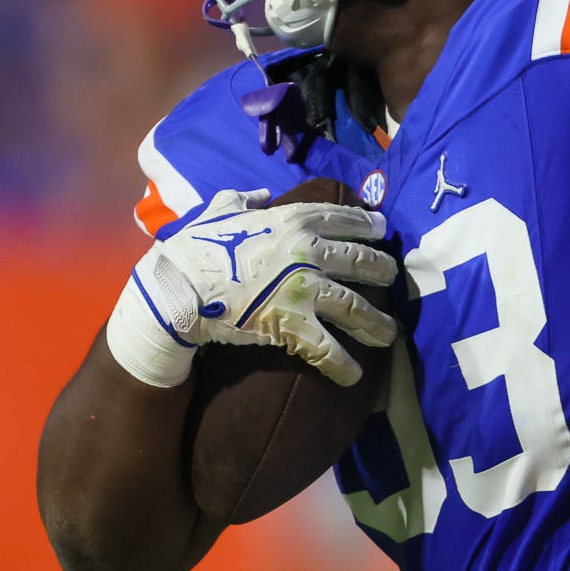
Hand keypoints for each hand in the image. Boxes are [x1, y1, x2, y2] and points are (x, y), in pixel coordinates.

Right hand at [104, 187, 398, 387]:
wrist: (177, 288)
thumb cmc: (194, 248)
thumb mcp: (218, 211)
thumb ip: (243, 200)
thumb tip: (259, 194)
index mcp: (292, 221)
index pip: (342, 218)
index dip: (367, 223)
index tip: (382, 228)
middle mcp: (308, 252)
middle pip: (360, 261)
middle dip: (382, 270)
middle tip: (393, 278)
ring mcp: (304, 289)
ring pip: (356, 307)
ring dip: (378, 323)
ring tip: (389, 334)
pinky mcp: (293, 324)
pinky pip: (327, 349)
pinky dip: (344, 365)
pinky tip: (354, 376)